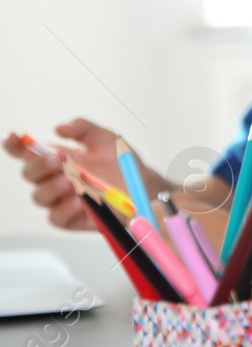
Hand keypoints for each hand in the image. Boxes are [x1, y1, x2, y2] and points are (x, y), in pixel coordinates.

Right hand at [3, 118, 132, 230]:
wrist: (143, 185)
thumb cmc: (120, 162)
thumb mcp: (105, 138)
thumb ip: (83, 129)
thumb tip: (60, 127)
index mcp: (57, 158)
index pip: (28, 153)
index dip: (15, 146)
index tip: (13, 136)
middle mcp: (54, 179)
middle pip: (30, 174)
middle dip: (38, 166)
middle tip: (57, 160)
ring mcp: (62, 199)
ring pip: (40, 197)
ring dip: (50, 188)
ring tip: (69, 182)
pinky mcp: (72, 218)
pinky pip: (57, 218)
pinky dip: (64, 210)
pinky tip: (79, 202)